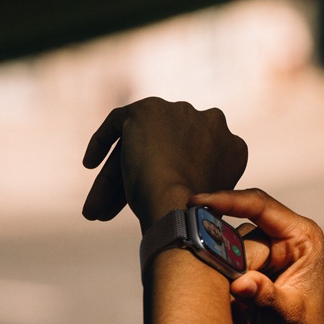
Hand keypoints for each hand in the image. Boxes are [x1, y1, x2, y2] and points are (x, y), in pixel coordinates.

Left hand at [82, 97, 247, 228]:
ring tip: (96, 211)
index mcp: (233, 146)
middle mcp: (212, 121)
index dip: (174, 178)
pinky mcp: (149, 109)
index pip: (196, 157)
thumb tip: (178, 191)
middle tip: (114, 212)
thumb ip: (199, 181)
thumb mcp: (207, 197)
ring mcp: (181, 111)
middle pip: (168, 148)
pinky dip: (102, 142)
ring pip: (142, 144)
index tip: (155, 200)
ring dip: (118, 176)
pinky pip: (119, 122)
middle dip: (142, 178)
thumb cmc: (190, 214)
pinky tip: (90, 164)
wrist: (178, 205)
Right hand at [189, 189, 323, 323]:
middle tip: (231, 286)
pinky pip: (221, 260)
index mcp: (302, 236)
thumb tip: (243, 282)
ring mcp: (263, 248)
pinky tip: (228, 293)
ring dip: (223, 271)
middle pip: (238, 233)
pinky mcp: (247, 262)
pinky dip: (217, 274)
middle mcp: (282, 235)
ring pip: (226, 248)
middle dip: (228, 259)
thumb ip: (267, 296)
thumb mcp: (290, 313)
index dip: (230, 200)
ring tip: (236, 297)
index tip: (201, 203)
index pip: (262, 206)